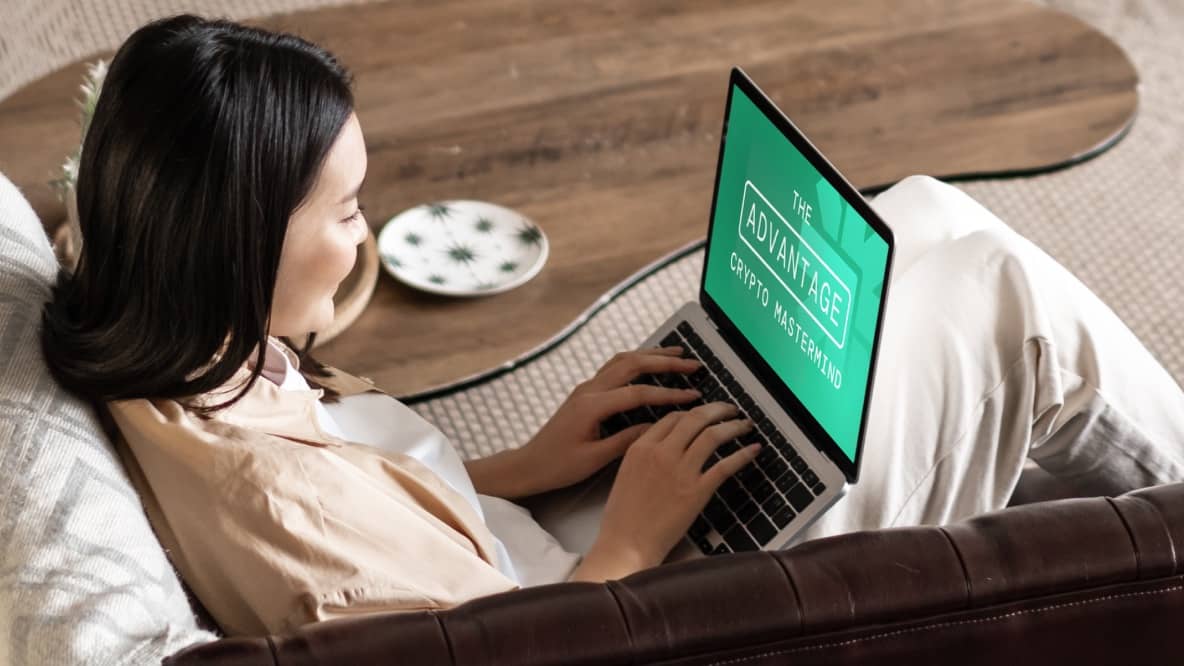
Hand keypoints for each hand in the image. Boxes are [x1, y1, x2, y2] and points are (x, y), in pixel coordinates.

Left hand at [513, 346, 703, 496]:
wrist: (529, 464)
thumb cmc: (558, 466)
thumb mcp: (595, 459)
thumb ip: (626, 441)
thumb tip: (657, 428)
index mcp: (591, 406)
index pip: (638, 393)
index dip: (668, 394)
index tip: (693, 395)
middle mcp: (588, 390)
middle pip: (632, 364)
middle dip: (665, 362)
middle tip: (693, 364)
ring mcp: (586, 388)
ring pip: (622, 360)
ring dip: (651, 355)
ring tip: (677, 355)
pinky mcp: (585, 392)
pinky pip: (614, 367)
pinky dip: (636, 361)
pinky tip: (649, 363)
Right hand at [592, 402, 759, 569]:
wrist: (626, 544)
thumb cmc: (623, 517)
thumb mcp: (625, 474)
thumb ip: (644, 454)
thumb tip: (664, 444)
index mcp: (641, 447)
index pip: (673, 417)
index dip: (693, 411)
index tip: (704, 412)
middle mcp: (662, 453)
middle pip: (695, 418)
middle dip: (718, 409)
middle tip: (730, 409)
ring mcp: (681, 471)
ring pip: (713, 435)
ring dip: (733, 426)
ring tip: (744, 424)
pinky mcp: (697, 491)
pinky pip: (725, 465)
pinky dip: (743, 454)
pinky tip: (753, 450)